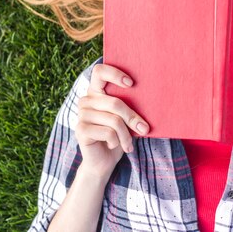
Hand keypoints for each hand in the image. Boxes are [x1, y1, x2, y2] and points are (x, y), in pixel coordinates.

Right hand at [75, 63, 149, 177]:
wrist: (104, 161)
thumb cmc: (119, 135)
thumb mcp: (126, 118)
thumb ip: (131, 105)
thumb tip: (152, 96)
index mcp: (97, 91)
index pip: (100, 71)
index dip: (115, 74)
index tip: (131, 84)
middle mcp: (86, 100)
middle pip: (115, 102)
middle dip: (132, 118)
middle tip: (144, 129)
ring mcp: (81, 114)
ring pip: (114, 120)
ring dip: (126, 135)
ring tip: (129, 144)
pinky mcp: (80, 129)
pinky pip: (108, 132)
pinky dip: (117, 141)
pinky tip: (115, 145)